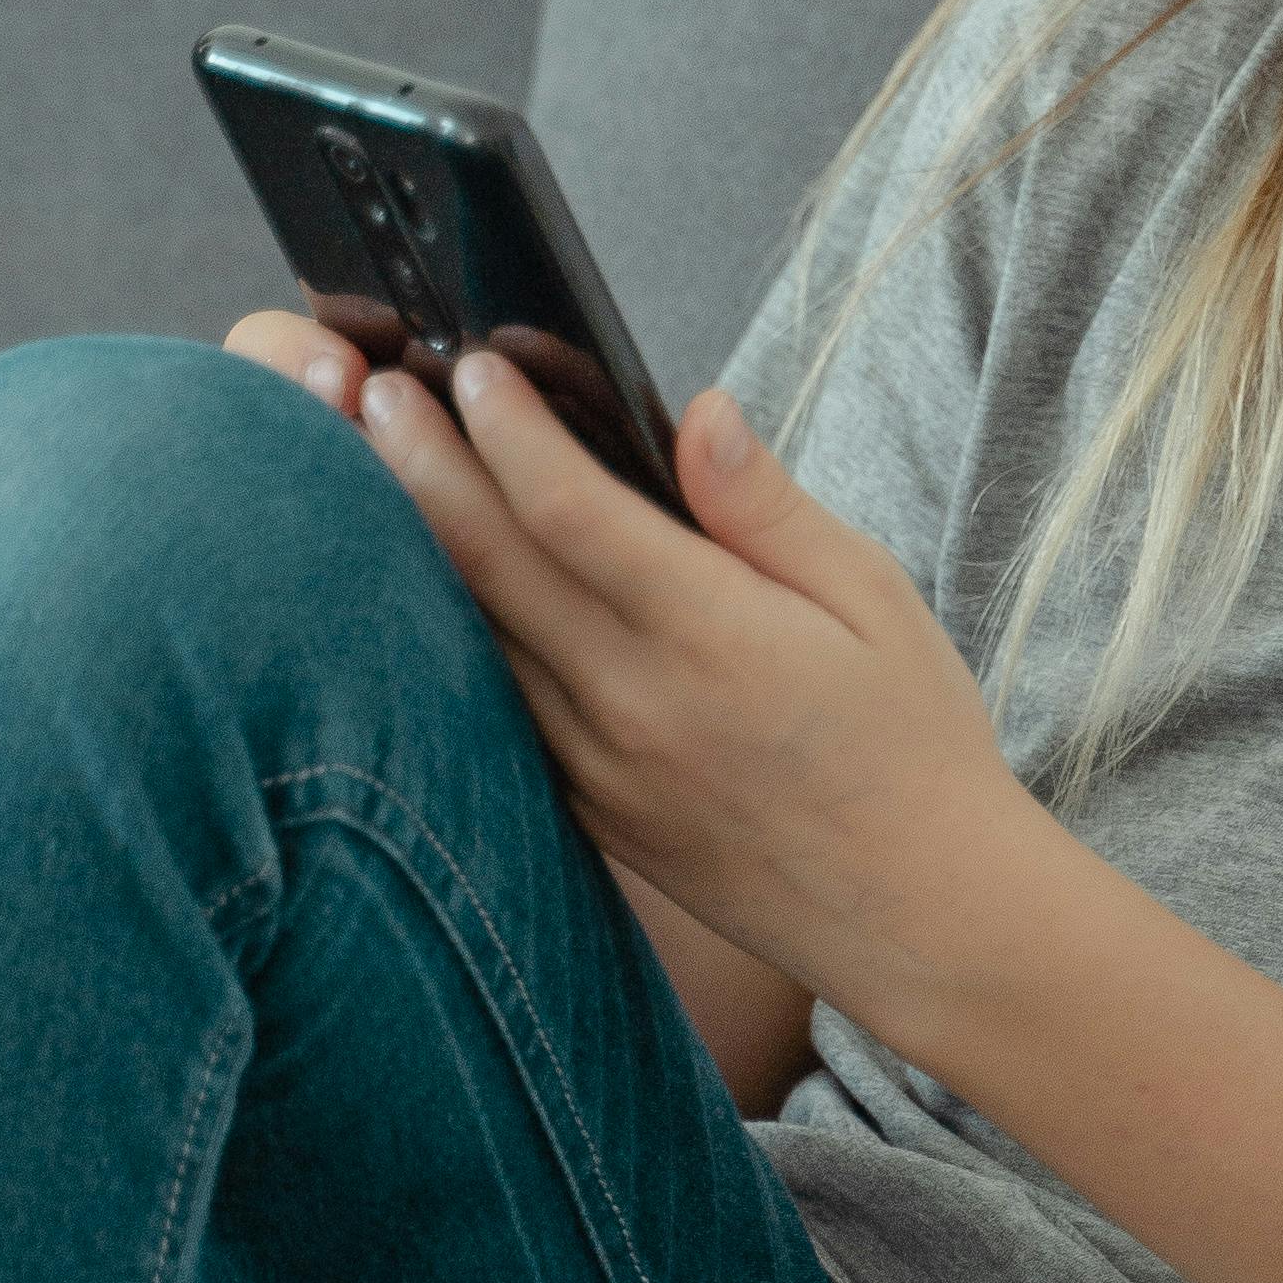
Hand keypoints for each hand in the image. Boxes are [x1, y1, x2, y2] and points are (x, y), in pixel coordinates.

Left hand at [222, 304, 1032, 1025]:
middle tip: (373, 391)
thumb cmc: (913, 743)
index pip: (568, 510)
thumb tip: (695, 410)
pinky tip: (423, 588)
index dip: (507, 429)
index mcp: (713, 637)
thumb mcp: (875, 599)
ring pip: (469, 643)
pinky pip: (491, 711)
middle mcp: (634, 706)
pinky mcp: (585, 815)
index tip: (472, 365)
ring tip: (365, 469)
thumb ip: (767, 506)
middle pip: (488, 567)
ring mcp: (596, 771)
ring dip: (410, 550)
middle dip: (420, 465)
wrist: (918, 916)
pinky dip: (446, 641)